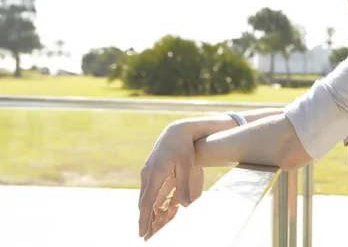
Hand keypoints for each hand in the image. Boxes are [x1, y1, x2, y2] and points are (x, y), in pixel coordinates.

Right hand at [138, 119, 204, 239]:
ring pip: (144, 197)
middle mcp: (147, 173)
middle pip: (143, 202)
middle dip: (143, 220)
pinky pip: (148, 190)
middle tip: (144, 237)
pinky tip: (150, 212)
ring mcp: (147, 172)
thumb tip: (186, 206)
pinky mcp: (151, 170)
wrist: (177, 131)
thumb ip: (184, 187)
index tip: (142, 233)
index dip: (144, 219)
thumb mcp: (186, 166)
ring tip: (146, 228)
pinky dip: (148, 203)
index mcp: (155, 173)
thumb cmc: (184, 147)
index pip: (147, 201)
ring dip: (145, 213)